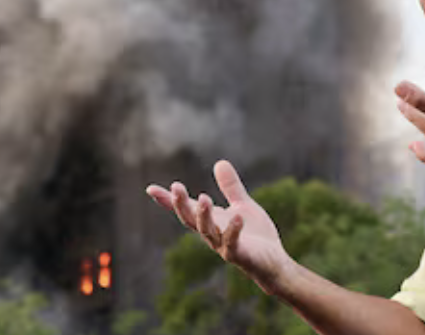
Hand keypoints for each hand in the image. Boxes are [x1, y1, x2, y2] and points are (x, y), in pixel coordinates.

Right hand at [146, 160, 291, 288]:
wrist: (274, 262)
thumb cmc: (256, 235)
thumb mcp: (242, 206)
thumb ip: (230, 187)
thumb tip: (220, 162)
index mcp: (211, 221)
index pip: (186, 209)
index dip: (167, 201)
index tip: (150, 189)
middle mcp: (212, 234)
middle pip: (190, 219)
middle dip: (181, 204)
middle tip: (175, 187)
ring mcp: (223, 245)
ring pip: (207, 231)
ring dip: (203, 215)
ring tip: (204, 198)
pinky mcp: (239, 255)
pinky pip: (232, 243)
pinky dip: (233, 230)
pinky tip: (237, 217)